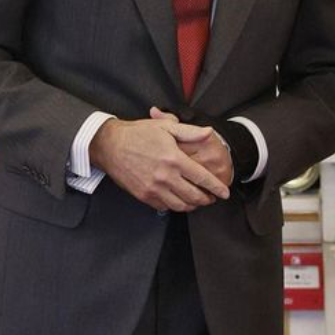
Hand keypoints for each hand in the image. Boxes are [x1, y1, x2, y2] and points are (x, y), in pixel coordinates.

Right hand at [89, 116, 229, 211]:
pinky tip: (178, 199)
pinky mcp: (143, 196)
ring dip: (192, 205)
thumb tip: (209, 133)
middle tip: (212, 198)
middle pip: (194, 196)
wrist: (110, 145)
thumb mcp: (166, 127)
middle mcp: (165, 177)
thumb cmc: (138, 134)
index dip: (216, 187)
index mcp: (174, 159)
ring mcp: (153, 189)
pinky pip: (164, 207)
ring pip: (180, 205)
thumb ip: (190, 132)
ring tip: (197, 201)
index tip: (224, 192)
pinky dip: (175, 206)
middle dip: (207, 199)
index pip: (202, 178)